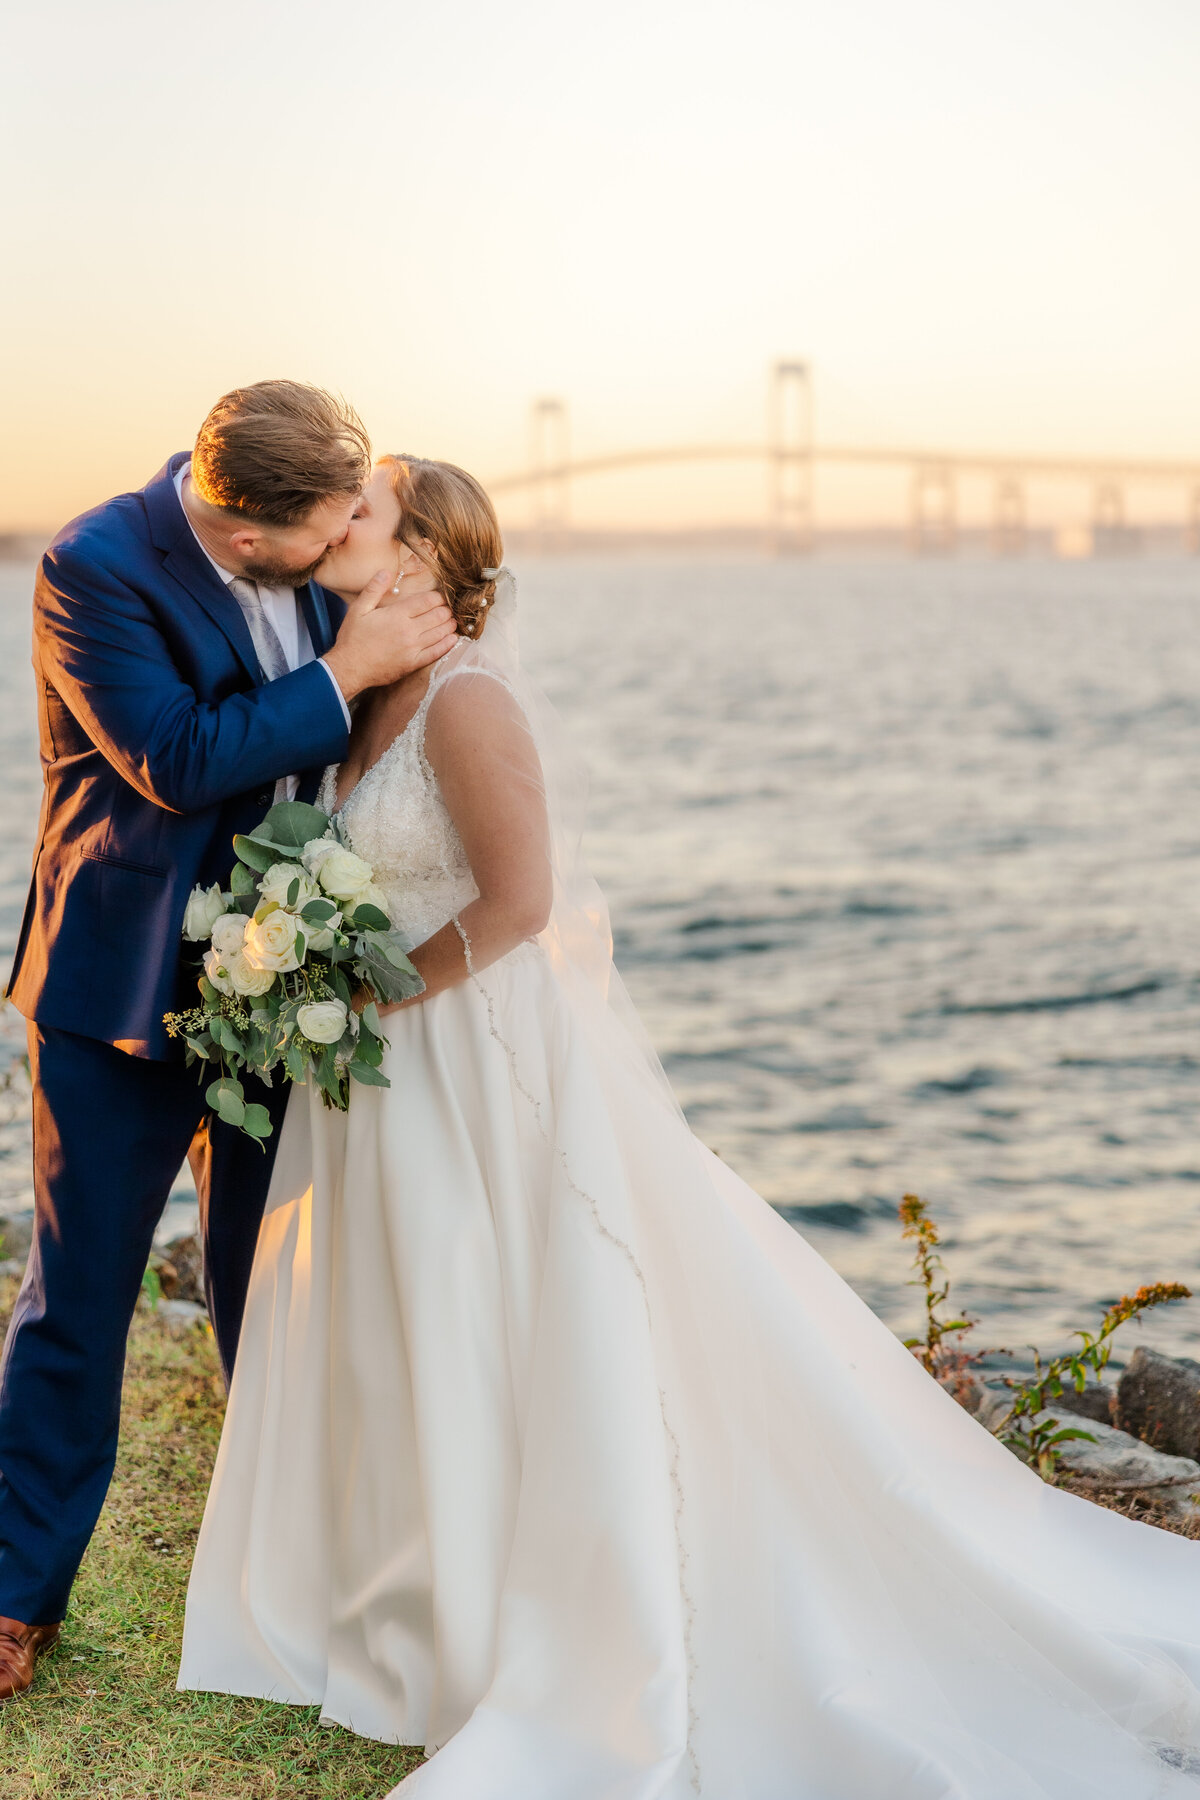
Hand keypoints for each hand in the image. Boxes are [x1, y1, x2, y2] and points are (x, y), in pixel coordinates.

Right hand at [324, 570, 456, 701]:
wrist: (349, 668)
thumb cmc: (352, 638)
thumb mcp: (358, 609)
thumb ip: (373, 589)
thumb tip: (386, 571)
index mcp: (397, 614)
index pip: (427, 600)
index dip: (438, 596)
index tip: (441, 596)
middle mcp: (409, 630)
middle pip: (438, 615)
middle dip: (447, 609)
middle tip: (449, 608)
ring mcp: (413, 648)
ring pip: (441, 633)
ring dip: (450, 625)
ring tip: (453, 620)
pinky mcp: (414, 663)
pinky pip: (437, 652)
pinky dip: (448, 644)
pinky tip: (453, 639)